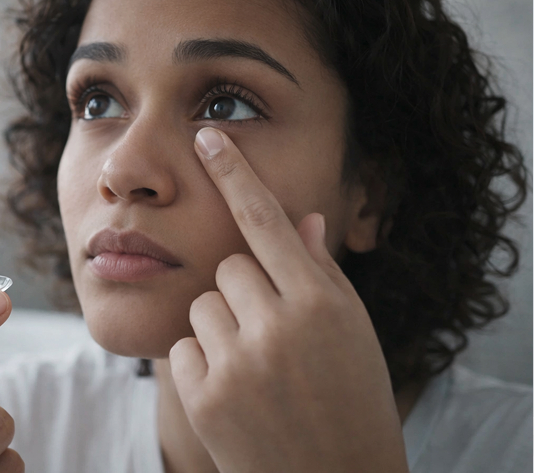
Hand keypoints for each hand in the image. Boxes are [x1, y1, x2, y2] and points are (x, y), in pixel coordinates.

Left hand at [169, 128, 408, 472]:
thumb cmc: (351, 401)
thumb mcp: (353, 334)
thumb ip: (322, 275)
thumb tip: (303, 220)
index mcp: (322, 303)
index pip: (268, 222)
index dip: (236, 175)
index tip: (209, 137)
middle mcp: (279, 326)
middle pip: (228, 267)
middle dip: (244, 292)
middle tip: (271, 334)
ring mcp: (239, 363)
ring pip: (203, 306)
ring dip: (221, 327)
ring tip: (256, 367)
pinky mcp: (206, 397)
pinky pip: (185, 348)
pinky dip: (202, 363)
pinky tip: (235, 392)